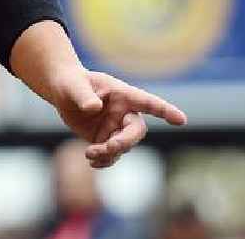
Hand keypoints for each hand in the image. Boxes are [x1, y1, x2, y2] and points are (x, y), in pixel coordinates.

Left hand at [49, 68, 187, 167]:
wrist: (63, 92)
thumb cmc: (72, 82)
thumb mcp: (74, 85)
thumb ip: (84, 96)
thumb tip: (93, 108)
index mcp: (123, 94)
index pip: (148, 102)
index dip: (165, 111)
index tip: (181, 119)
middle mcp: (125, 112)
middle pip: (136, 131)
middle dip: (126, 141)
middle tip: (109, 147)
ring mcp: (116, 127)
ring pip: (123, 146)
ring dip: (109, 153)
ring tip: (89, 153)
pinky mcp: (106, 139)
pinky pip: (111, 155)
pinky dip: (104, 161)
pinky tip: (93, 162)